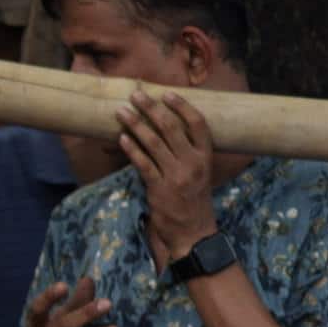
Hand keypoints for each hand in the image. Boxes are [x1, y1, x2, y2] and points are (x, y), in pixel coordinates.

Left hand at [118, 87, 220, 267]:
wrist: (193, 232)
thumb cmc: (194, 200)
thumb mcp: (199, 173)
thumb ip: (187, 153)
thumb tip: (165, 129)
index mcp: (206, 156)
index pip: (198, 124)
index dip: (182, 107)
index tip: (167, 93)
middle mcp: (193, 163)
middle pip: (171, 128)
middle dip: (152, 109)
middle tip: (136, 95)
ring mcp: (176, 175)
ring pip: (154, 143)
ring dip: (135, 125)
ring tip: (121, 112)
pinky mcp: (159, 188)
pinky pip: (143, 164)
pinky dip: (131, 149)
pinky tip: (121, 138)